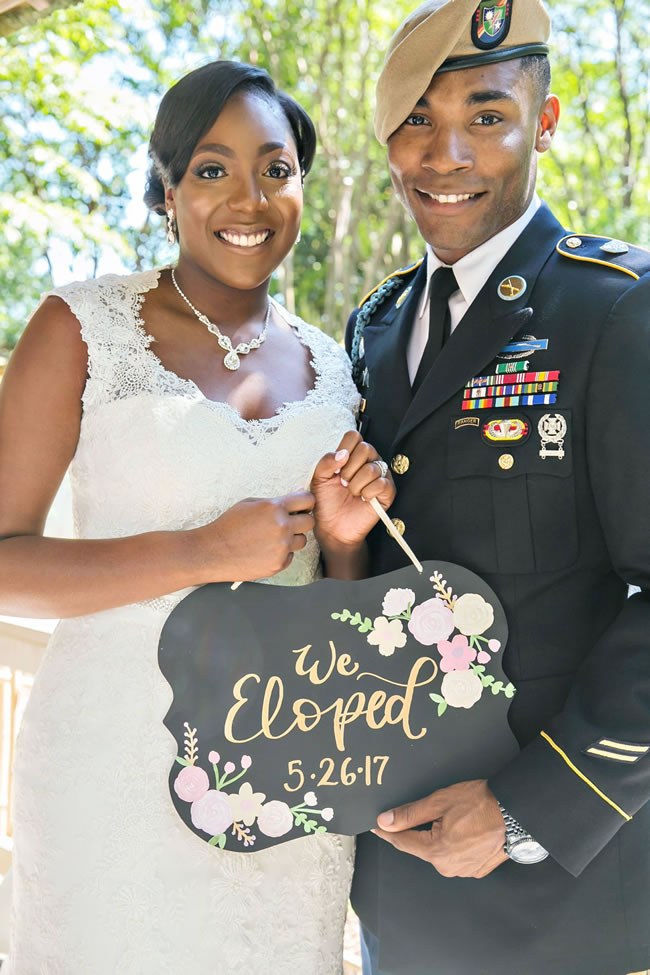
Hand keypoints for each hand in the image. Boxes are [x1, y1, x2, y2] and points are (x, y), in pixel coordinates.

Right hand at [194, 492, 314, 582]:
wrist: (212, 552)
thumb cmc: (228, 526)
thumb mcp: (248, 504)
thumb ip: (273, 503)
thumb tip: (293, 501)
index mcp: (274, 508)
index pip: (307, 500)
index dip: (306, 502)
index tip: (302, 506)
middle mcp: (282, 527)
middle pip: (310, 522)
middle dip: (302, 521)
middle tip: (291, 523)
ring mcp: (281, 547)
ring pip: (302, 541)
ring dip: (292, 538)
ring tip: (274, 538)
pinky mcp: (278, 564)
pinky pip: (290, 556)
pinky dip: (282, 553)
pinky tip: (265, 551)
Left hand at [310, 431, 395, 551]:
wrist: (332, 527)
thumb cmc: (326, 501)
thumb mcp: (319, 478)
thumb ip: (327, 461)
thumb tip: (343, 453)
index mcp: (352, 454)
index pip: (354, 436)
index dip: (344, 450)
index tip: (336, 468)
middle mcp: (368, 461)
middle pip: (366, 448)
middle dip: (349, 469)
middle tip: (343, 482)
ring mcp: (380, 476)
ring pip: (372, 468)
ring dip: (356, 484)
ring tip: (352, 493)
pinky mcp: (387, 492)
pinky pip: (382, 483)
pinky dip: (368, 492)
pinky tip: (363, 499)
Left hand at [373, 779, 507, 878]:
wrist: (516, 812)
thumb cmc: (480, 802)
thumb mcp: (439, 801)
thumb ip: (410, 813)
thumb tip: (385, 820)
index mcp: (436, 851)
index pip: (402, 841)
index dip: (387, 831)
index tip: (375, 825)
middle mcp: (448, 867)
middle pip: (421, 846)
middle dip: (418, 830)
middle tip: (426, 810)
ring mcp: (464, 870)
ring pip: (439, 851)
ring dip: (438, 836)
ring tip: (452, 816)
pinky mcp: (477, 869)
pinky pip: (456, 856)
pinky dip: (454, 843)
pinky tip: (463, 827)